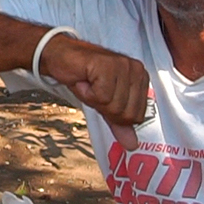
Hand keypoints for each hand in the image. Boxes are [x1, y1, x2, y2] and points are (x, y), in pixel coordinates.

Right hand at [40, 35, 147, 149]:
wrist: (62, 58)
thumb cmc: (84, 77)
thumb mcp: (104, 103)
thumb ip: (119, 122)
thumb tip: (132, 145)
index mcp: (141, 79)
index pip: (136, 117)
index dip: (113, 113)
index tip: (102, 95)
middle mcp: (137, 70)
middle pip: (125, 113)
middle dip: (103, 107)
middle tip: (94, 89)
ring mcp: (123, 66)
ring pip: (113, 105)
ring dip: (93, 98)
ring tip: (89, 82)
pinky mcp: (108, 65)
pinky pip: (101, 96)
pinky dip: (86, 92)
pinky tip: (84, 78)